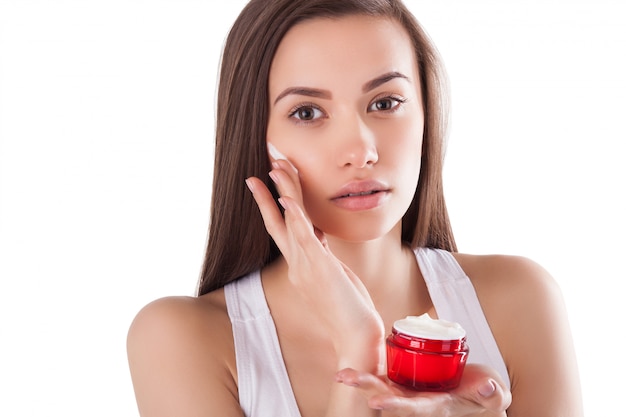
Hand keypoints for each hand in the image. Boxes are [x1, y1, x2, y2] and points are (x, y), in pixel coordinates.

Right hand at [246, 154, 384, 370]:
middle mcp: (297, 264)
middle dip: (268, 193)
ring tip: (276, 167)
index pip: (284, 228)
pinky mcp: (320, 268)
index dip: (276, 204)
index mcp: (300, 265)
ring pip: (289, 222)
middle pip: (278, 221)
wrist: (355, 337)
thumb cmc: (348, 310)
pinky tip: (287, 199)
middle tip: (263, 167)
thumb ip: (321, 255)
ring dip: (283, 192)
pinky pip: (305, 238)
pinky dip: (295, 217)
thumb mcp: (332, 275)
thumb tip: (319, 238)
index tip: (271, 184)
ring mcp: (306, 266)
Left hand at [335, 364, 511, 415]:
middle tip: (346, 379)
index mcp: (437, 407)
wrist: (478, 389)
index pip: (413, 408)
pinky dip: (373, 371)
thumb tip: (487, 388)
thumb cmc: (485, 393)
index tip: (377, 401)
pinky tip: (355, 367)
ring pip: (384, 385)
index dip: (395, 405)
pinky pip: (389, 374)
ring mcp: (413, 389)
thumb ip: (493, 394)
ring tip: (342, 375)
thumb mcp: (494, 395)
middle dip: (367, 388)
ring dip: (363, 380)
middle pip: (389, 395)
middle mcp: (419, 400)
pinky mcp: (410, 379)